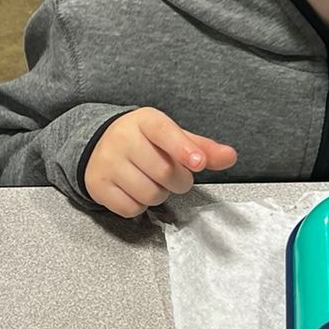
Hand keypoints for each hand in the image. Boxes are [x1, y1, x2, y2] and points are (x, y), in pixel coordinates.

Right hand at [83, 108, 237, 218]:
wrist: (98, 144)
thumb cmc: (144, 141)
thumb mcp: (172, 137)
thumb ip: (202, 148)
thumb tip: (231, 157)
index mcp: (145, 121)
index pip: (165, 132)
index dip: (184, 149)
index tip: (199, 163)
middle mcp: (122, 138)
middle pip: (165, 172)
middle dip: (178, 181)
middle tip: (172, 174)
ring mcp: (107, 162)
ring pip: (149, 194)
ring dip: (159, 194)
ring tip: (152, 180)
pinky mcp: (97, 185)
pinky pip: (131, 208)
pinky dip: (139, 205)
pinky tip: (134, 190)